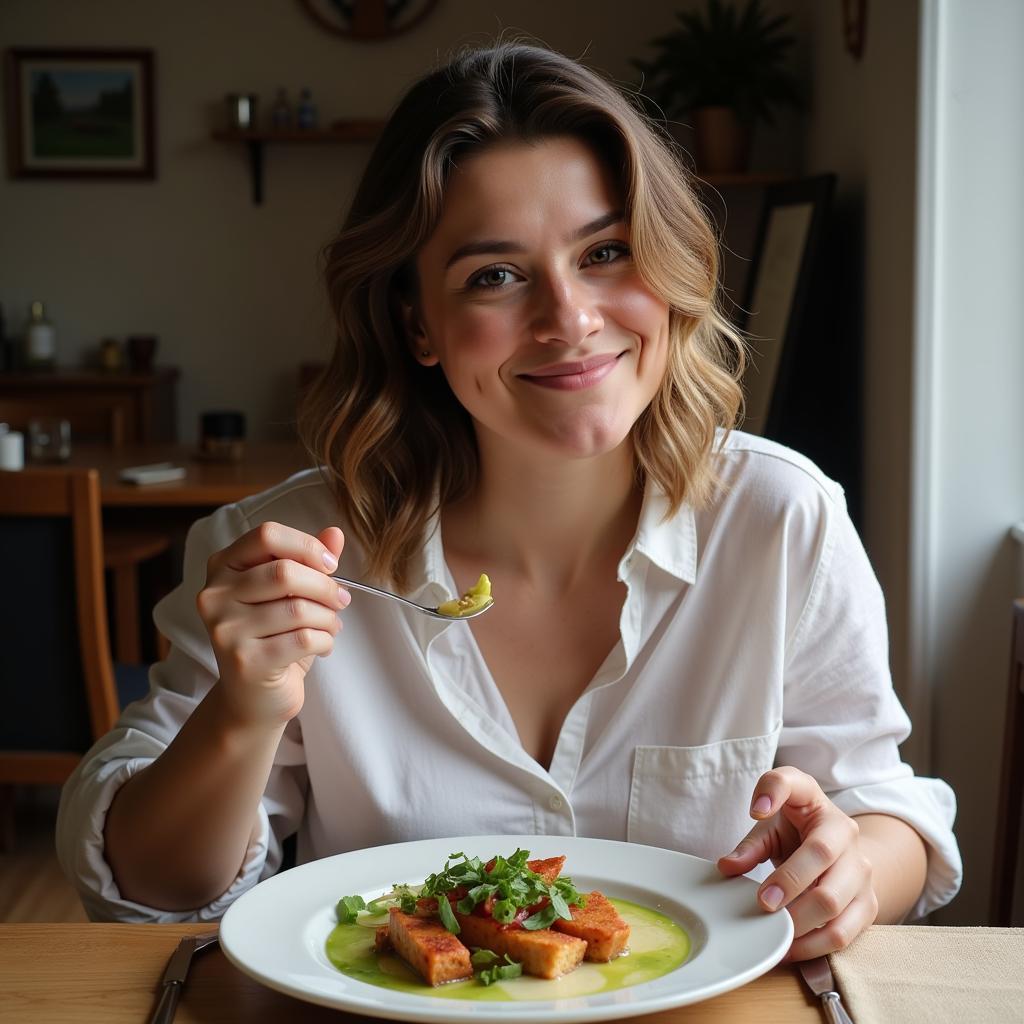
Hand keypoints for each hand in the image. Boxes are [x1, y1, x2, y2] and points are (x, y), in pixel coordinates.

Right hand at [196, 522, 349, 729]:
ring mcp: (225, 629)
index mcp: (223, 566)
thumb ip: (308, 561)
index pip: (267, 535)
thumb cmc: (273, 638)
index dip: (307, 546)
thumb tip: (335, 532)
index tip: (330, 565)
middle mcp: (214, 595)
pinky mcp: (244, 661)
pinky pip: (303, 639)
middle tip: (341, 600)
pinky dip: (325, 641)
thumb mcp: (289, 594)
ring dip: (329, 618)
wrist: (252, 698)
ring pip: (299, 608)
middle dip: (326, 587)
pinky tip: (322, 646)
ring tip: (331, 626)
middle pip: (286, 572)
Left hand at [716, 766, 877, 960]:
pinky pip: (845, 933)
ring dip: (800, 923)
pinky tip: (789, 949)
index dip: (774, 793)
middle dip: (789, 883)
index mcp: (818, 805)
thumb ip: (750, 845)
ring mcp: (862, 872)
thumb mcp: (773, 828)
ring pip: (835, 902)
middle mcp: (847, 834)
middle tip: (761, 903)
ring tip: (772, 933)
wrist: (842, 851)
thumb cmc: (800, 833)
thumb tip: (727, 867)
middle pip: (822, 857)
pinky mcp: (868, 905)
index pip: (796, 786)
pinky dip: (815, 947)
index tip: (754, 810)